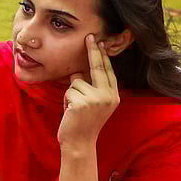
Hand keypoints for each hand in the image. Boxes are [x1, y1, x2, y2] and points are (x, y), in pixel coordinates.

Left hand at [57, 35, 119, 149]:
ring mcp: (97, 99)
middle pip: (97, 68)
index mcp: (114, 96)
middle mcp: (109, 96)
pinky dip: (65, 100)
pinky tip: (70, 111)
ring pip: (76, 82)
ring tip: (74, 108)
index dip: (102, 57)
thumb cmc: (83, 122)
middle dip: (93, 51)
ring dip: (70, 93)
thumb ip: (91, 88)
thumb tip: (78, 73)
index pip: (107, 72)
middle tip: (90, 36)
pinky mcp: (83, 102)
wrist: (80, 143)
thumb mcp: (92, 104)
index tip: (99, 42)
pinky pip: (68, 91)